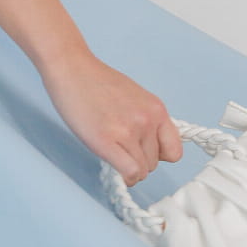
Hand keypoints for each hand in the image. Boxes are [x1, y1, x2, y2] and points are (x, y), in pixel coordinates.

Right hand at [39, 47, 182, 184]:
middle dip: (137, 160)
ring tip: (112, 152)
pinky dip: (124, 177)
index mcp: (157, 109)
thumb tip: (149, 147)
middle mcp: (147, 121)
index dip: (158, 156)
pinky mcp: (107, 141)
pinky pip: (130, 173)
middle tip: (119, 148)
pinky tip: (113, 167)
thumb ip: (147, 120)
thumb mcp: (136, 98)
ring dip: (128, 169)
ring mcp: (129, 131)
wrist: (72, 68)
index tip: (143, 151)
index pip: (174, 151)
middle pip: (154, 164)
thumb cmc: (97, 82)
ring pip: (142, 171)